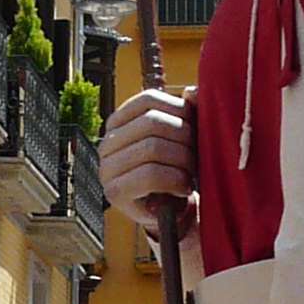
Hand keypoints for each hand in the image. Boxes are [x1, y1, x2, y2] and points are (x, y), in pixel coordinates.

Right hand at [100, 85, 196, 225]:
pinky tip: (183, 188)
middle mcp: (107, 142)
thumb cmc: (177, 169)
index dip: (180, 110)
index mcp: (120, 121)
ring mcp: (107, 168)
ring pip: (153, 147)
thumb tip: (193, 91)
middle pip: (153, 122)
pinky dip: (175, 180)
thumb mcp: (184, 137)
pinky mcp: (115, 192)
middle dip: (184, 138)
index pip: (150, 99)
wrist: (171, 212)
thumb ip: (189, 111)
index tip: (195, 128)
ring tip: (190, 173)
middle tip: (197, 155)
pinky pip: (150, 175)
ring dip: (182, 161)